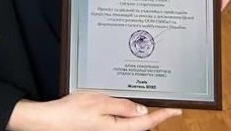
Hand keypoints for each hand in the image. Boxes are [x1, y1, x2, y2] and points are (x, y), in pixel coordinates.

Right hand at [7, 92, 181, 130]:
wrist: (53, 120)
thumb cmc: (73, 112)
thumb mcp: (101, 102)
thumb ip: (123, 106)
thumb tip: (143, 110)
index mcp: (118, 127)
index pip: (147, 123)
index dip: (163, 116)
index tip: (177, 110)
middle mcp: (115, 130)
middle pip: (142, 125)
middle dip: (156, 115)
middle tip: (169, 105)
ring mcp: (109, 128)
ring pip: (132, 122)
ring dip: (143, 114)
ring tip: (153, 104)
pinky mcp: (103, 125)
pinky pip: (122, 120)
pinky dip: (130, 112)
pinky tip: (129, 104)